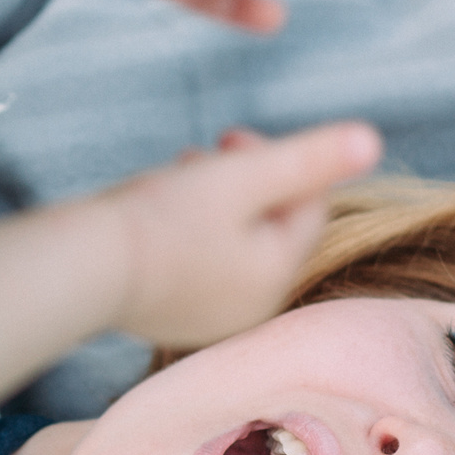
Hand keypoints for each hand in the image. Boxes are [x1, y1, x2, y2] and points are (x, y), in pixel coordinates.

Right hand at [101, 122, 381, 349]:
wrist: (82, 270)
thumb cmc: (160, 219)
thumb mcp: (242, 176)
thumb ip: (309, 157)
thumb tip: (373, 139)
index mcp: (276, 274)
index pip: (308, 206)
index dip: (281, 160)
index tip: (231, 136)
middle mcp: (250, 307)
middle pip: (270, 226)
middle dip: (245, 181)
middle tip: (202, 155)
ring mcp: (208, 318)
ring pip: (232, 244)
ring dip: (215, 202)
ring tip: (175, 179)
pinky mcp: (171, 317)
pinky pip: (199, 266)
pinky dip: (187, 233)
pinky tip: (154, 216)